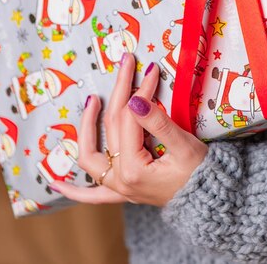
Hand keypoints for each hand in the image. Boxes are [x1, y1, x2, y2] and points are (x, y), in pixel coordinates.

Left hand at [49, 53, 207, 206]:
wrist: (211, 202)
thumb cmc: (202, 175)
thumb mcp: (184, 146)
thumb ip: (158, 123)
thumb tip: (135, 101)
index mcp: (134, 169)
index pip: (130, 119)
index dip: (140, 91)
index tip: (150, 70)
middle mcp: (120, 180)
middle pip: (112, 127)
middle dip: (120, 92)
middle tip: (127, 64)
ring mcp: (118, 188)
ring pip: (91, 156)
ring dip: (86, 128)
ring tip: (92, 100)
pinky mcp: (123, 191)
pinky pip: (91, 195)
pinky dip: (73, 190)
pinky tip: (55, 183)